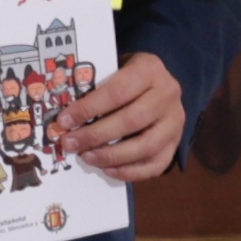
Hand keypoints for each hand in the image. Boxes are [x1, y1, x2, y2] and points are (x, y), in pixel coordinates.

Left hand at [60, 53, 186, 182]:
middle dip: (95, 135)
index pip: (117, 92)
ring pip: (146, 146)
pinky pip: (156, 165)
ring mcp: (175, 121)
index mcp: (149, 70)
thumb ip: (95, 88)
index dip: (89, 109)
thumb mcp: (114, 68)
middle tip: (70, 144)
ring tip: (87, 157)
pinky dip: (130, 172)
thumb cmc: (128, 75)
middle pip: (131, 121)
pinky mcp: (177, 142)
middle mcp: (167, 95)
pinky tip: (108, 170)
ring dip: (112, 156)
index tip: (64, 122)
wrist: (159, 81)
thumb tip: (65, 118)